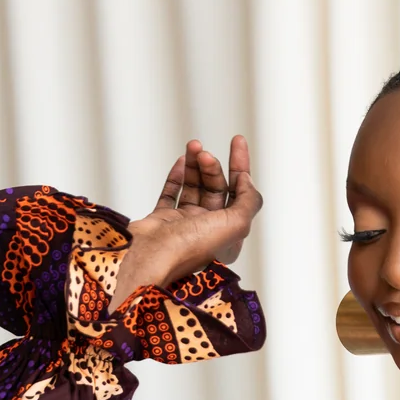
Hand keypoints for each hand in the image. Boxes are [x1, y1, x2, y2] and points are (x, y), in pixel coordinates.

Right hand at [109, 135, 261, 308]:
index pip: (240, 195)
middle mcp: (207, 230)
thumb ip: (248, 200)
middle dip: (213, 167)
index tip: (237, 142)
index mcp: (228, 235)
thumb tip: (246, 180)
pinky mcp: (162, 220)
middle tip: (205, 154)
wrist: (151, 257)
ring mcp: (184, 225)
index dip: (241, 167)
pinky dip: (178, 176)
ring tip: (193, 146)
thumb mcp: (236, 223)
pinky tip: (182, 160)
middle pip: (216, 189)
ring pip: (194, 188)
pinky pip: (172, 193)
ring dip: (196, 166)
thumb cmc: (192, 246)